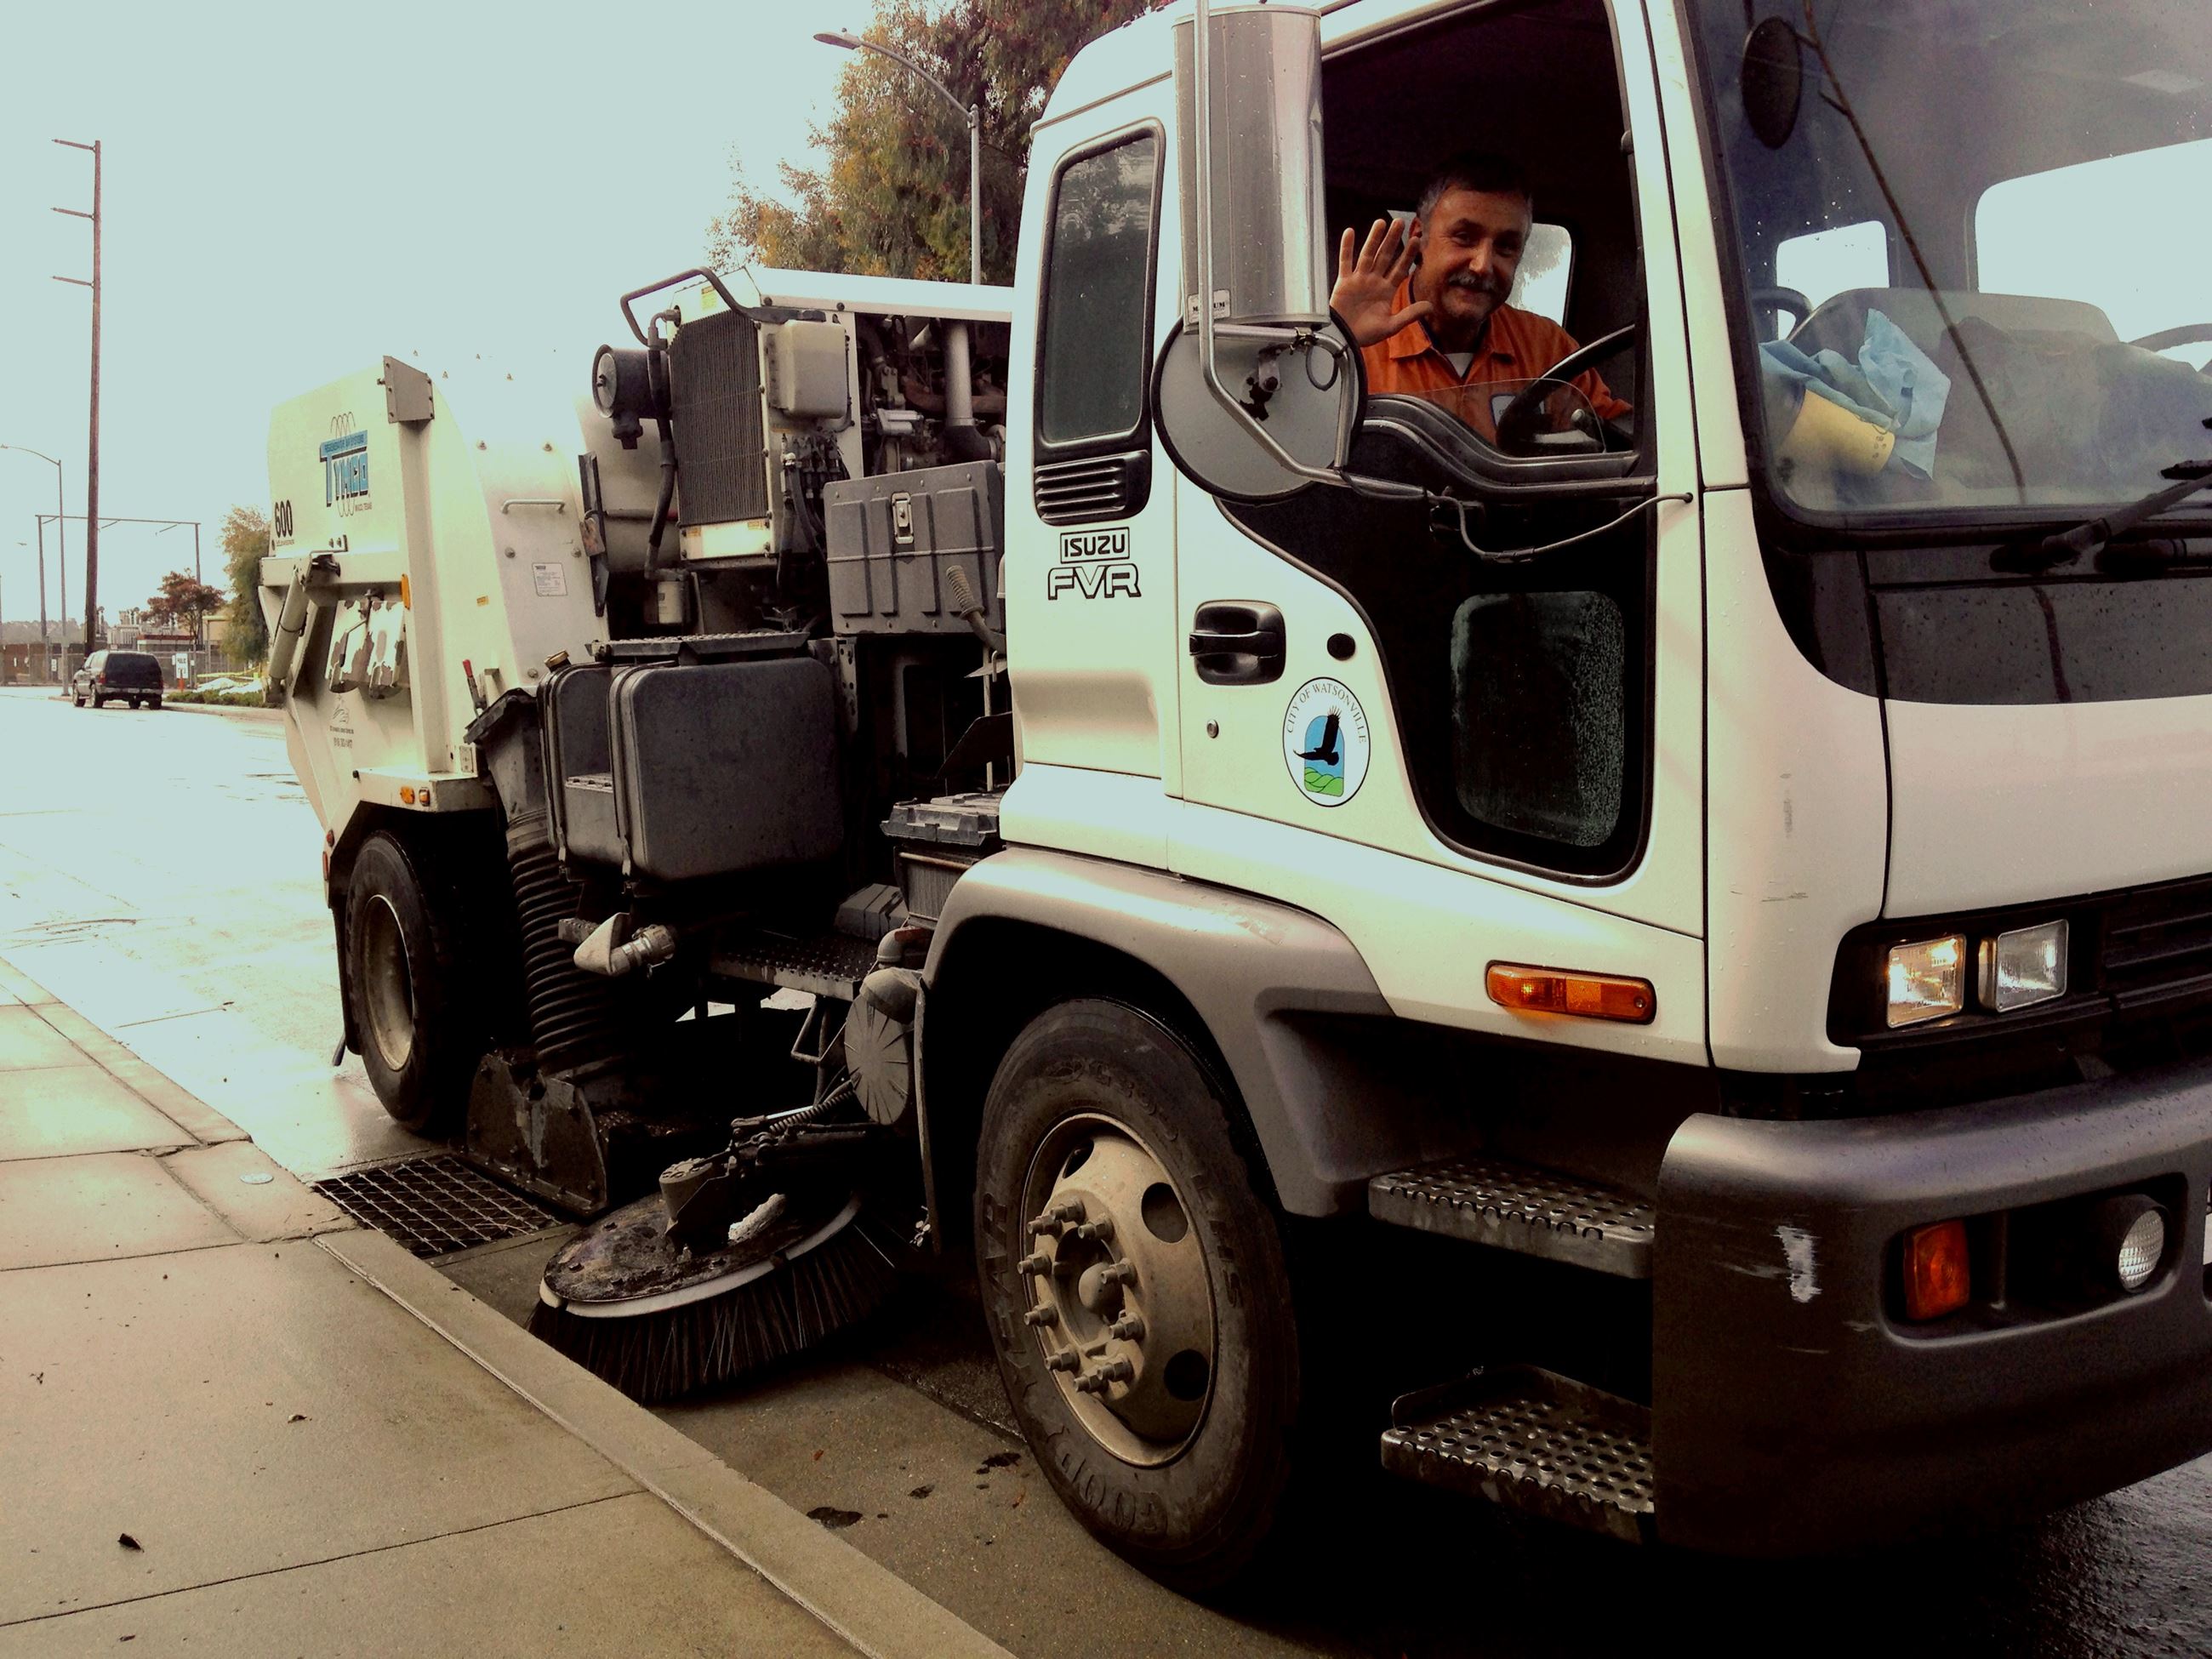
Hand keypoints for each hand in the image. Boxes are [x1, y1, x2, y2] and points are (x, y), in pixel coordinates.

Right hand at [1331, 218, 1431, 347]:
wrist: (1344, 339)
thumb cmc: (1366, 334)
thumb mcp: (1391, 326)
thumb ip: (1410, 314)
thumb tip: (1431, 307)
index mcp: (1386, 290)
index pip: (1400, 268)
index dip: (1408, 255)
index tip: (1417, 240)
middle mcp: (1374, 281)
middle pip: (1385, 256)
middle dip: (1393, 240)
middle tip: (1401, 222)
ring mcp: (1359, 280)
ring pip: (1368, 255)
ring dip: (1374, 239)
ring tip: (1381, 222)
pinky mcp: (1344, 282)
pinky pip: (1345, 262)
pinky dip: (1346, 248)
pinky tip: (1350, 232)